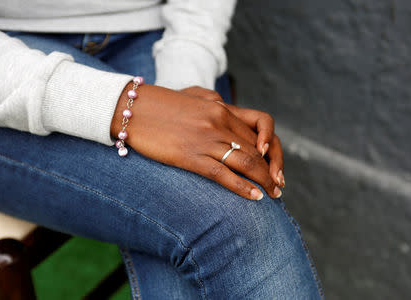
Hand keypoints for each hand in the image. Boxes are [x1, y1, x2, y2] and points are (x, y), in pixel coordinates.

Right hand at [111, 83, 281, 199]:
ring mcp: (206, 139)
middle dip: (272, 170)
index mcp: (222, 107)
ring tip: (273, 195)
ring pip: (246, 163)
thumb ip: (214, 102)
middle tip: (278, 186)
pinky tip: (254, 197)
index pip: (262, 127)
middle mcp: (219, 122)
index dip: (273, 148)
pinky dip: (243, 188)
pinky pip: (224, 174)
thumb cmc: (161, 103)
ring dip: (264, 182)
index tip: (273, 162)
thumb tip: (226, 109)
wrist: (131, 107)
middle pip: (258, 149)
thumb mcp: (193, 95)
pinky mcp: (191, 156)